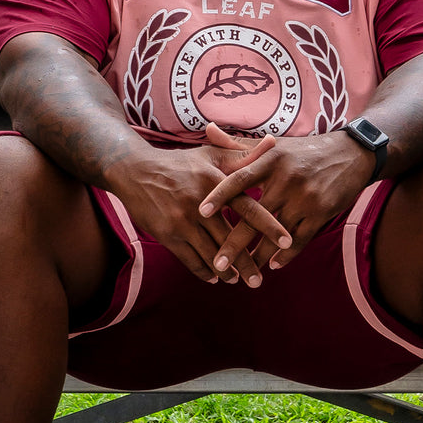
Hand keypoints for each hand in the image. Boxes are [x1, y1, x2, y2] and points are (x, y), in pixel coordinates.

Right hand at [105, 128, 291, 287]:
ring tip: (241, 281)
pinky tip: (215, 277)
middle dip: (248, 262)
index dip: (269, 226)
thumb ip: (243, 154)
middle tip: (261, 280)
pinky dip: (205, 272)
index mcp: (217, 182)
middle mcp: (201, 204)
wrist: (134, 170)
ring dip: (228, 271)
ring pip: (212, 254)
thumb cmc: (178, 162)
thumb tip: (273, 142)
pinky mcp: (168, 234)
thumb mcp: (210, 154)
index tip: (288, 242)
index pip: (249, 208)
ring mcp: (183, 221)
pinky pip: (191, 260)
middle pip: (232, 239)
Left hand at [197, 128, 375, 275]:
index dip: (219, 195)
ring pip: (275, 234)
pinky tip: (273, 264)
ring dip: (259, 256)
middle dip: (235, 243)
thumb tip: (207, 129)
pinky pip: (299, 239)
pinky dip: (286, 254)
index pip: (239, 178)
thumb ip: (238, 143)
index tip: (201, 212)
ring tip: (245, 273)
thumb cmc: (305, 150)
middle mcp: (286, 178)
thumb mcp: (274, 144)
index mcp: (270, 159)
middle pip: (254, 216)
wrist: (353, 153)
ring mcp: (305, 197)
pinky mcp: (322, 212)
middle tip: (218, 263)